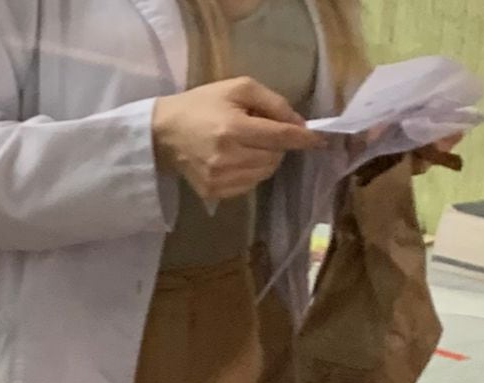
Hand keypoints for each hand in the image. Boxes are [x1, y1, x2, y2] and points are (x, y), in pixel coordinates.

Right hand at [153, 76, 323, 202]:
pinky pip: (250, 185)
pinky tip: (237, 159)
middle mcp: (227, 158)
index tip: (319, 139)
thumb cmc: (202, 104)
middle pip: (275, 157)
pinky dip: (252, 172)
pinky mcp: (215, 194)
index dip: (303, 139)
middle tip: (264, 132)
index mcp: (232, 128)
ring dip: (266, 159)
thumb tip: (300, 124)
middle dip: (278, 145)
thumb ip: (272, 103)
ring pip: (265, 174)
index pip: (279, 137)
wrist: (164, 133)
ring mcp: (220, 180)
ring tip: (248, 145)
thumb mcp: (237, 88)